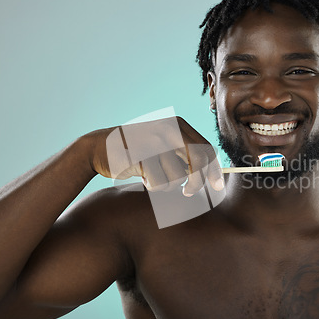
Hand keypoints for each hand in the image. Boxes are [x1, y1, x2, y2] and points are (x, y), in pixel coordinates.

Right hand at [87, 116, 223, 195]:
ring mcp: (156, 141)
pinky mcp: (142, 155)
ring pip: (178, 176)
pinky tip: (142, 176)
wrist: (100, 148)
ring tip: (153, 176)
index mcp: (179, 125)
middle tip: (189, 192)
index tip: (218, 186)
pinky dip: (153, 186)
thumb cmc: (138, 151)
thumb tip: (212, 173)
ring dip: (167, 184)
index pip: (207, 149)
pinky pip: (159, 183)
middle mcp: (170, 129)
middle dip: (197, 182)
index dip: (215, 170)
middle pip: (199, 161)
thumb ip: (185, 154)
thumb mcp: (164, 144)